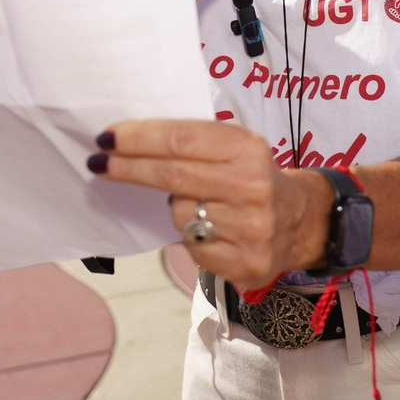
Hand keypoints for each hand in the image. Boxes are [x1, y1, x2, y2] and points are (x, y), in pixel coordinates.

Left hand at [89, 120, 328, 286]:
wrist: (301, 220)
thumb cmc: (253, 176)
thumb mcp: (236, 147)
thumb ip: (194, 143)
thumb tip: (128, 142)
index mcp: (248, 149)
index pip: (181, 139)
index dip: (139, 138)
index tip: (107, 137)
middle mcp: (252, 187)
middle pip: (173, 175)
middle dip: (129, 167)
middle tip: (98, 161)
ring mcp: (251, 228)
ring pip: (179, 214)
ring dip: (175, 207)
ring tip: (198, 203)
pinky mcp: (246, 263)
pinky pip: (193, 248)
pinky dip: (191, 237)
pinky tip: (210, 229)